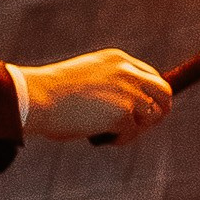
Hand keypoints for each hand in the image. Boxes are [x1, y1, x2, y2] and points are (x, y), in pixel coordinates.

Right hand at [18, 48, 171, 144]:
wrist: (35, 98)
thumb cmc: (51, 94)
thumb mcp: (85, 80)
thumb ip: (108, 87)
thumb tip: (126, 112)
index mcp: (117, 59)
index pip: (150, 76)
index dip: (149, 95)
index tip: (141, 110)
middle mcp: (127, 72)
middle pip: (164, 93)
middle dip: (158, 112)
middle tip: (138, 126)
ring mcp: (128, 92)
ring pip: (153, 115)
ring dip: (136, 128)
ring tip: (112, 133)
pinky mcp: (123, 114)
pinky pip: (133, 132)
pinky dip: (120, 139)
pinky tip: (101, 138)